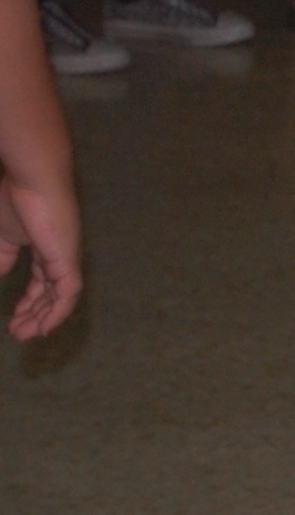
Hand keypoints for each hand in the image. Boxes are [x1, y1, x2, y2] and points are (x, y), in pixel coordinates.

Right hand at [1, 167, 81, 340]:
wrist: (31, 179)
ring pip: (61, 294)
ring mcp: (65, 254)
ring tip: (25, 334)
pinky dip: (58, 311)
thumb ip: (1, 258)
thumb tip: (0, 275)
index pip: (40, 279)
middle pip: (50, 289)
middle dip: (34, 313)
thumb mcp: (1, 237)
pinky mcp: (68, 257)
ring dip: (44, 317)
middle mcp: (58, 252)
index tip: (13, 319)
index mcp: (42, 245)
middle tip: (17, 333)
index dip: (28, 300)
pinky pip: (69, 291)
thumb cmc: (12, 200)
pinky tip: (45, 327)